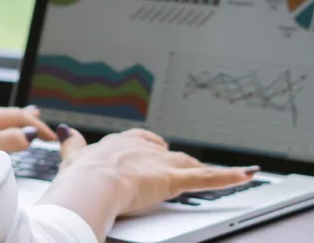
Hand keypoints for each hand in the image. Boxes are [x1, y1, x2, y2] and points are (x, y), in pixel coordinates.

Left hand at [0, 105, 56, 151]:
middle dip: (30, 122)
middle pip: (9, 115)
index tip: (54, 138)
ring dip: (17, 123)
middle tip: (47, 131)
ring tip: (30, 122)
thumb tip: (31, 133)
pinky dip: (3, 127)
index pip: (18, 116)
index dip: (38, 127)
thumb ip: (5, 140)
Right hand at [40, 126, 257, 236]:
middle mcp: (142, 149)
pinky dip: (230, 176)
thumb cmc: (81, 174)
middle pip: (167, 152)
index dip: (148, 146)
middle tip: (183, 164)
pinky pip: (208, 179)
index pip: (140, 141)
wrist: (92, 183)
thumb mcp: (72, 156)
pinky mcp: (174, 180)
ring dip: (204, 168)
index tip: (153, 147)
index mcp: (119, 143)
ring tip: (220, 173)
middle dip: (176, 159)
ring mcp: (160, 163)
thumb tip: (65, 130)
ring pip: (188, 164)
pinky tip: (248, 174)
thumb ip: (71, 143)